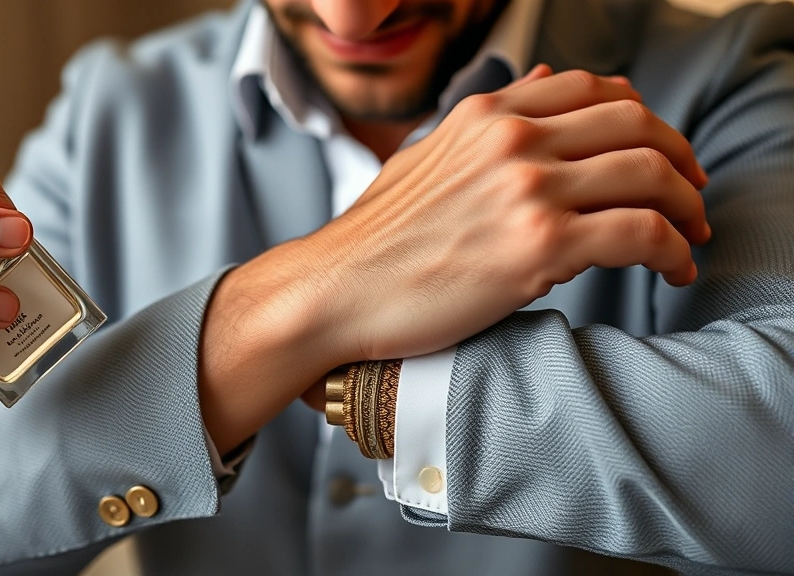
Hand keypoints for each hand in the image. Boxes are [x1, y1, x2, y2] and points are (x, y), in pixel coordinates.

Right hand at [200, 67, 710, 449]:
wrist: (335, 291)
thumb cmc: (375, 239)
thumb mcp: (427, 158)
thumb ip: (488, 122)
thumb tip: (541, 83)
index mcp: (488, 116)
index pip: (596, 90)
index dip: (644, 120)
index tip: (658, 154)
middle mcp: (513, 140)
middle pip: (637, 125)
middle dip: (680, 160)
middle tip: (691, 197)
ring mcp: (527, 191)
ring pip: (651, 175)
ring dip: (687, 208)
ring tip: (690, 239)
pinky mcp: (539, 248)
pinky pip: (641, 235)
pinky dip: (674, 252)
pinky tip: (673, 272)